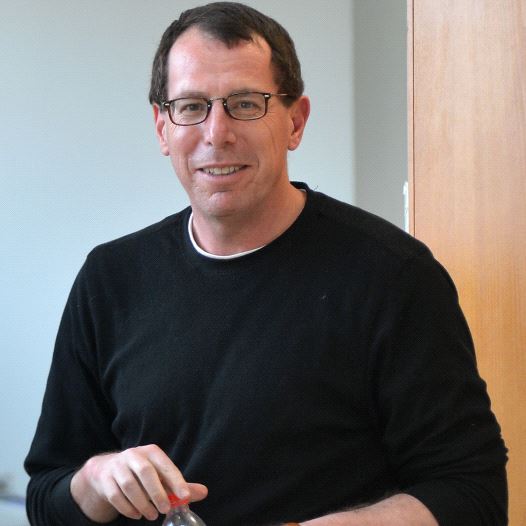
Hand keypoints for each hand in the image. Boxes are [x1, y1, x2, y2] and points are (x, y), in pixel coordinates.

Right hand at [70, 444, 207, 522]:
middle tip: (166, 509)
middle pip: (145, 472)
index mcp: (151, 452)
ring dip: (142, 503)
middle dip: (157, 492)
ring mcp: (117, 466)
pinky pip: (116, 495)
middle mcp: (134, 455)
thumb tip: (204, 492)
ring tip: (152, 515)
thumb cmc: (142, 474)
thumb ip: (179, 485)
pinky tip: (137, 515)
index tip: (185, 496)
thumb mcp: (160, 474)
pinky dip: (127, 508)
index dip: (176, 480)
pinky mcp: (105, 480)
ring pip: (129, 485)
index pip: (165, 465)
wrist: (108, 470)